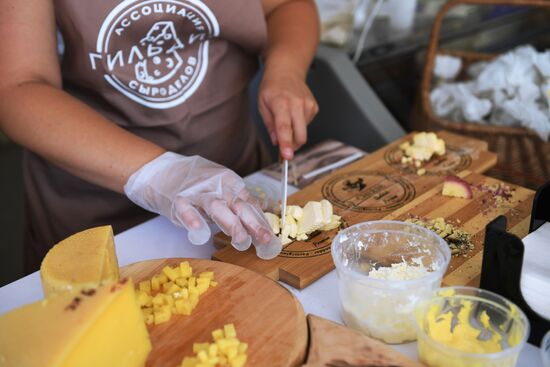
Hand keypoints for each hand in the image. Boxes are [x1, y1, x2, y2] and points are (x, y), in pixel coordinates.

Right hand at [124, 152, 281, 258]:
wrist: (162, 171)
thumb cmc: (197, 186)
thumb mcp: (222, 189)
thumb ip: (239, 203)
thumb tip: (263, 217)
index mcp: (231, 183)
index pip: (251, 204)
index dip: (262, 222)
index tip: (272, 240)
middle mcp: (217, 186)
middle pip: (239, 205)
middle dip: (254, 223)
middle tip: (265, 240)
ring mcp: (198, 192)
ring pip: (217, 207)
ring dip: (230, 224)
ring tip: (241, 240)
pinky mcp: (178, 199)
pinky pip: (187, 210)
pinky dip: (194, 220)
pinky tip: (200, 233)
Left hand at [258, 69, 317, 159]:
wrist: (287, 71)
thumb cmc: (272, 88)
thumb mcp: (262, 105)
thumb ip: (270, 126)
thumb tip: (277, 142)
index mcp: (281, 103)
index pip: (284, 128)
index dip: (286, 144)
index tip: (287, 156)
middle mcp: (297, 104)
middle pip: (300, 135)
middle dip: (292, 145)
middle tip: (283, 146)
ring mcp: (308, 105)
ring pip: (303, 132)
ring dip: (294, 132)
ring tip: (286, 117)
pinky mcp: (314, 107)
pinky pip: (307, 125)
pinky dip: (300, 124)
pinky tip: (294, 113)